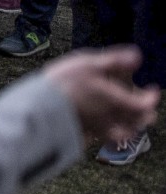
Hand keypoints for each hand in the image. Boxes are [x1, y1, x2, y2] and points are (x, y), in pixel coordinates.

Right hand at [44, 46, 158, 142]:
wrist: (39, 107)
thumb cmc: (63, 84)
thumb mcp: (89, 64)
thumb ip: (114, 61)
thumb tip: (137, 56)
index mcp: (115, 101)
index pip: (143, 105)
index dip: (151, 98)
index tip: (153, 90)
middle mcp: (110, 118)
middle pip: (136, 122)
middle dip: (144, 115)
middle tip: (147, 108)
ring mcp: (96, 128)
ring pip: (121, 133)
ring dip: (130, 127)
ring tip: (129, 122)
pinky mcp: (83, 134)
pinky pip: (103, 138)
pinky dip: (110, 134)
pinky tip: (104, 128)